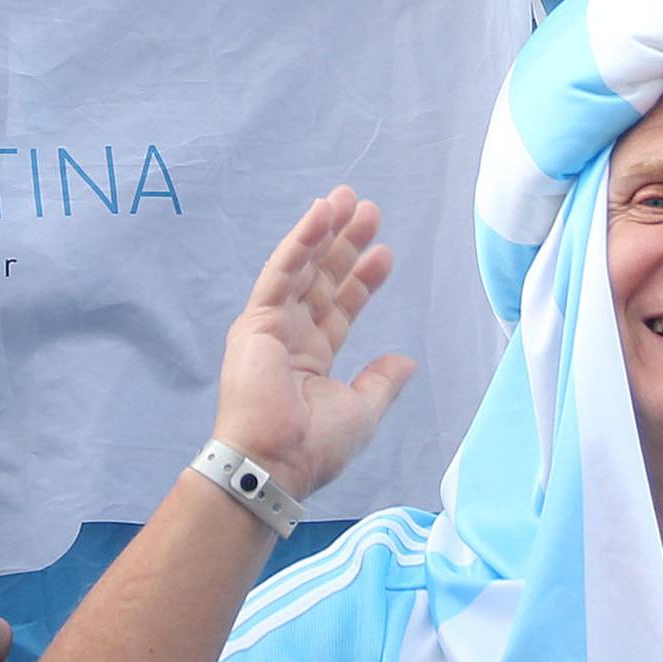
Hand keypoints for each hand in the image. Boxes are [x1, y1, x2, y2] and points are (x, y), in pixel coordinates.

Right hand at [213, 187, 414, 502]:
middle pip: (322, 279)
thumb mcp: (362, 411)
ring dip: (324, 231)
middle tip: (367, 209)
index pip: (339, 308)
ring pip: (302, 267)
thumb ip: (381, 381)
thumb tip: (406, 361)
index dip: (362, 280)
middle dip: (345, 244)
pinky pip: (281, 272)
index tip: (385, 253)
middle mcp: (290, 336)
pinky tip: (320, 215)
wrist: (274, 462)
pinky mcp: (256, 319)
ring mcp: (271, 325)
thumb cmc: (314, 445)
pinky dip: (301, 241)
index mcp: (311, 359)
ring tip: (346, 199)